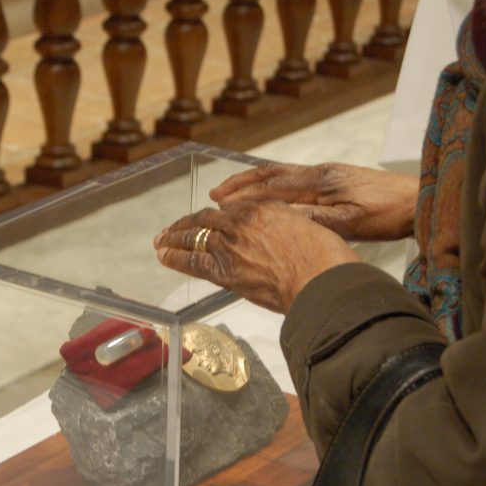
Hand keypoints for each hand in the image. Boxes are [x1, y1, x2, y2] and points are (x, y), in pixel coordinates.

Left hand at [153, 201, 359, 313]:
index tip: (207, 218)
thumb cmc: (323, 259)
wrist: (319, 278)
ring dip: (174, 238)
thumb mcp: (308, 228)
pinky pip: (191, 260)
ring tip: (161, 240)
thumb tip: (277, 234)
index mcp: (264, 208)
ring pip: (194, 236)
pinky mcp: (223, 269)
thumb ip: (286, 227)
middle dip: (186, 223)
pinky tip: (163, 255)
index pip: (231, 208)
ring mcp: (230, 244)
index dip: (216, 214)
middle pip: (206, 219)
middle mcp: (242, 221)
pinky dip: (174, 256)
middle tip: (172, 228)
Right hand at [210, 162, 417, 241]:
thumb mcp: (350, 222)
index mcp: (321, 183)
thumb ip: (315, 220)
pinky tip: (266, 194)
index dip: (245, 196)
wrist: (416, 200)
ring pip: (281, 175)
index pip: (274, 188)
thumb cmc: (387, 214)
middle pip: (271, 175)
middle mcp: (319, 174)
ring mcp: (326, 175)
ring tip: (231, 191)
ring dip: (254, 182)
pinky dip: (272, 184)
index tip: (221, 204)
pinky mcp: (334, 180)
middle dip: (241, 184)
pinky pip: (293, 179)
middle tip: (214, 194)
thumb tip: (280, 218)